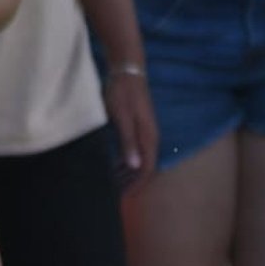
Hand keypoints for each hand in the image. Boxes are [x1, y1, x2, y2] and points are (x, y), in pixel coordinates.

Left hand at [103, 69, 157, 190]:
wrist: (127, 68)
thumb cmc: (122, 92)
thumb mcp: (122, 117)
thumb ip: (128, 142)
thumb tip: (135, 166)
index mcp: (148, 139)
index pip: (147, 170)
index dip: (137, 185)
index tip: (125, 197)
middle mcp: (150, 138)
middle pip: (144, 168)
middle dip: (132, 182)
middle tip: (116, 193)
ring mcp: (145, 132)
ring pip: (139, 160)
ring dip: (128, 172)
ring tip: (114, 181)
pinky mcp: (138, 127)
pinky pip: (135, 151)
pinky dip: (126, 160)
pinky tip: (115, 163)